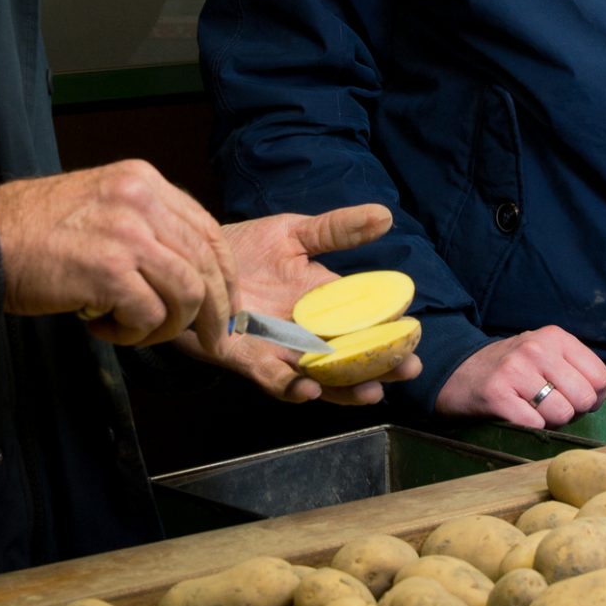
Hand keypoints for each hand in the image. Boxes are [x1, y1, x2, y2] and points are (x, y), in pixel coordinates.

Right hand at [0, 161, 235, 352]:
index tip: (224, 305)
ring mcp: (127, 233)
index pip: (207, 229)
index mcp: (143, 181)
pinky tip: (102, 327)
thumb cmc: (34, 233)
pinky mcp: (109, 270)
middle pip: (207, 263)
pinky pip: (150, 315)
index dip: (223, 274)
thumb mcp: (100, 206)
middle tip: (210, 340)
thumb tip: (188, 274)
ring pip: (187, 293)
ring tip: (133, 331)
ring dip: (166, 326)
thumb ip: (145, 228)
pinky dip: (133, 334)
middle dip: (213, 310)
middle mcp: (141, 199)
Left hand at [175, 204, 416, 404]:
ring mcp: (278, 349)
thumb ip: (337, 230)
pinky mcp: (244, 357)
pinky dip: (290, 386)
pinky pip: (270, 378)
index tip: (414, 332)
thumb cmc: (243, 249)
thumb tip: (386, 215)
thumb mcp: (294, 233)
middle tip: (409, 368)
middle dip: (381, 367)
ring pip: (319, 377)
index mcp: (325, 304)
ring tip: (371, 391)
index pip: (368, 322)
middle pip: (351, 357)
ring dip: (345, 388)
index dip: (392, 330)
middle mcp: (307, 332)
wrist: (190, 260)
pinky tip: (309, 388)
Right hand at [436, 326, 605, 428]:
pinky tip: (518, 416)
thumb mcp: (556, 362)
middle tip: (551, 405)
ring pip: (562, 415)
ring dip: (552, 423)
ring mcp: (515, 370)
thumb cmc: (515, 370)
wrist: (459, 374)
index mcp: (556, 337)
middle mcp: (536, 348)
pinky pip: (535, 425)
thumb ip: (596, 375)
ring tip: (534, 410)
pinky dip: (531, 428)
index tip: (572, 396)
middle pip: (585, 398)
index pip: (601, 378)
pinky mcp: (496, 395)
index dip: (593, 397)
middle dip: (573, 411)